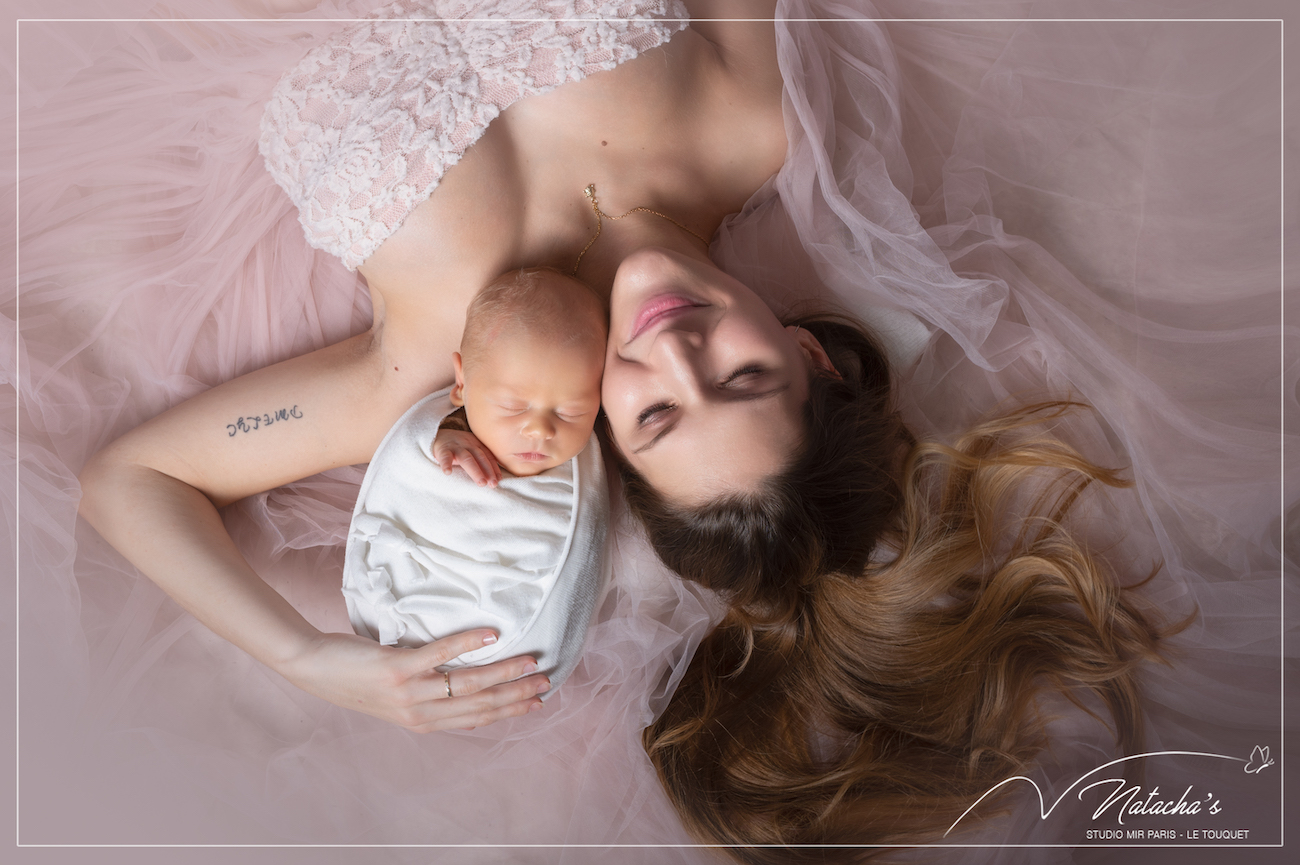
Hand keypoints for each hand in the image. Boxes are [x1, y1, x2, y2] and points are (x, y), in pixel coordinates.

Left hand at [281, 629, 549, 731]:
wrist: (312, 668)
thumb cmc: (355, 676)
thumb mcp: (396, 696)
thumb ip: (428, 692)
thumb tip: (464, 679)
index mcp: (422, 721)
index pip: (477, 718)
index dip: (510, 710)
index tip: (537, 701)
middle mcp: (419, 712)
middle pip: (480, 703)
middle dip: (516, 693)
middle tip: (545, 680)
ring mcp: (409, 692)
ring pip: (468, 683)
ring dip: (504, 671)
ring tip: (530, 660)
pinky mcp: (397, 668)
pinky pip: (440, 654)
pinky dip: (469, 643)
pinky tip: (491, 635)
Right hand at [432, 427, 501, 486]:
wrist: (439, 436)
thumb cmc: (460, 447)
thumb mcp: (473, 449)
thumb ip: (483, 459)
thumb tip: (497, 478)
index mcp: (477, 444)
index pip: (488, 456)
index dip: (494, 468)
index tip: (499, 479)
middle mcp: (468, 445)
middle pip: (480, 457)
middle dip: (488, 471)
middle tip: (493, 484)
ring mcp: (456, 447)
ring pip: (466, 458)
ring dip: (475, 471)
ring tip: (481, 483)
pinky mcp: (443, 450)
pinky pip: (445, 457)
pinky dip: (446, 464)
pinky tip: (448, 472)